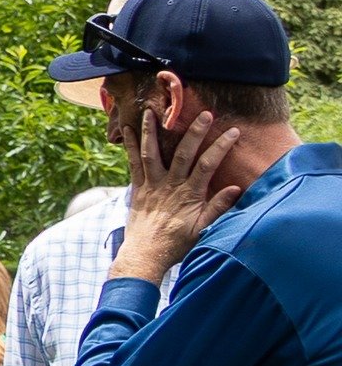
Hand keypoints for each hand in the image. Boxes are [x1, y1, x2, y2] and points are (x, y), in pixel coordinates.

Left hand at [113, 109, 242, 282]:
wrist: (145, 255)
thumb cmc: (177, 244)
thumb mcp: (202, 229)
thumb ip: (218, 208)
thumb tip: (237, 188)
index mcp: (188, 194)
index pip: (208, 165)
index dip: (220, 147)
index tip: (233, 131)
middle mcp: (169, 186)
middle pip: (182, 153)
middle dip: (193, 132)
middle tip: (203, 112)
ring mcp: (151, 185)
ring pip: (151, 153)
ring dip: (151, 131)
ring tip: (152, 110)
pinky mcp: (137, 188)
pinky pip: (133, 163)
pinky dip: (131, 146)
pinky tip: (129, 129)